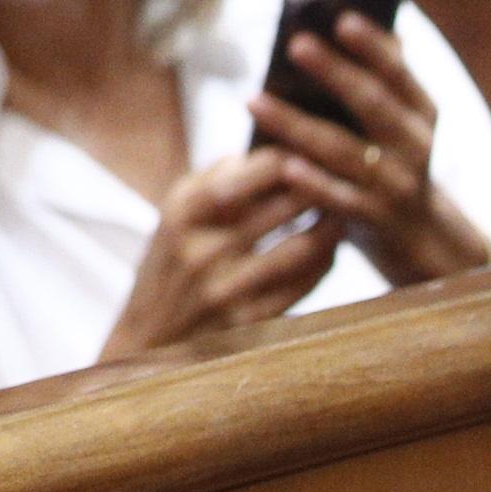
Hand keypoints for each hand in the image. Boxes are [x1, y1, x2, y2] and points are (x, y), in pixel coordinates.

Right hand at [99, 150, 339, 359]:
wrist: (146, 340)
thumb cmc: (169, 268)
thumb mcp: (173, 218)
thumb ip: (210, 182)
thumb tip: (254, 152)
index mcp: (183, 211)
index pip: (252, 169)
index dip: (291, 159)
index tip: (310, 153)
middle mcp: (202, 245)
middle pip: (285, 204)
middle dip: (322, 190)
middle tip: (344, 181)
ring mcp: (227, 286)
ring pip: (303, 245)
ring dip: (332, 227)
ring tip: (343, 213)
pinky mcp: (250, 320)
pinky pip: (305, 284)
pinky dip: (325, 261)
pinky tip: (331, 249)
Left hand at [249, 11, 490, 283]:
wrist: (417, 232)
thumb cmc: (389, 156)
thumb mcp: (397, 118)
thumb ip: (379, 76)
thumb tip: (345, 21)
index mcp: (422, 113)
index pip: (399, 74)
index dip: (374, 48)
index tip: (342, 19)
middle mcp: (415, 147)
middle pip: (373, 106)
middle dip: (335, 74)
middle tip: (295, 44)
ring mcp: (397, 185)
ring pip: (344, 151)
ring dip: (298, 126)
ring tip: (254, 101)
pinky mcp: (375, 218)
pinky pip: (338, 198)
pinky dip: (311, 183)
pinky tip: (282, 164)